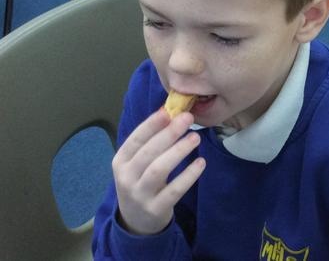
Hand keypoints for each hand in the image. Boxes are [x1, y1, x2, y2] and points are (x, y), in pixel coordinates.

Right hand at [112, 109, 205, 235]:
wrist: (136, 221)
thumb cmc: (141, 182)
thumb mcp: (137, 163)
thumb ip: (150, 141)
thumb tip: (171, 111)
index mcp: (121, 161)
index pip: (134, 139)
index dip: (151, 124)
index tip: (169, 111)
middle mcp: (126, 177)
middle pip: (147, 153)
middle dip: (168, 134)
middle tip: (188, 119)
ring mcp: (140, 195)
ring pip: (158, 170)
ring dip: (178, 151)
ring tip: (196, 138)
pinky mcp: (155, 209)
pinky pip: (173, 191)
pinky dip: (188, 176)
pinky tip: (201, 163)